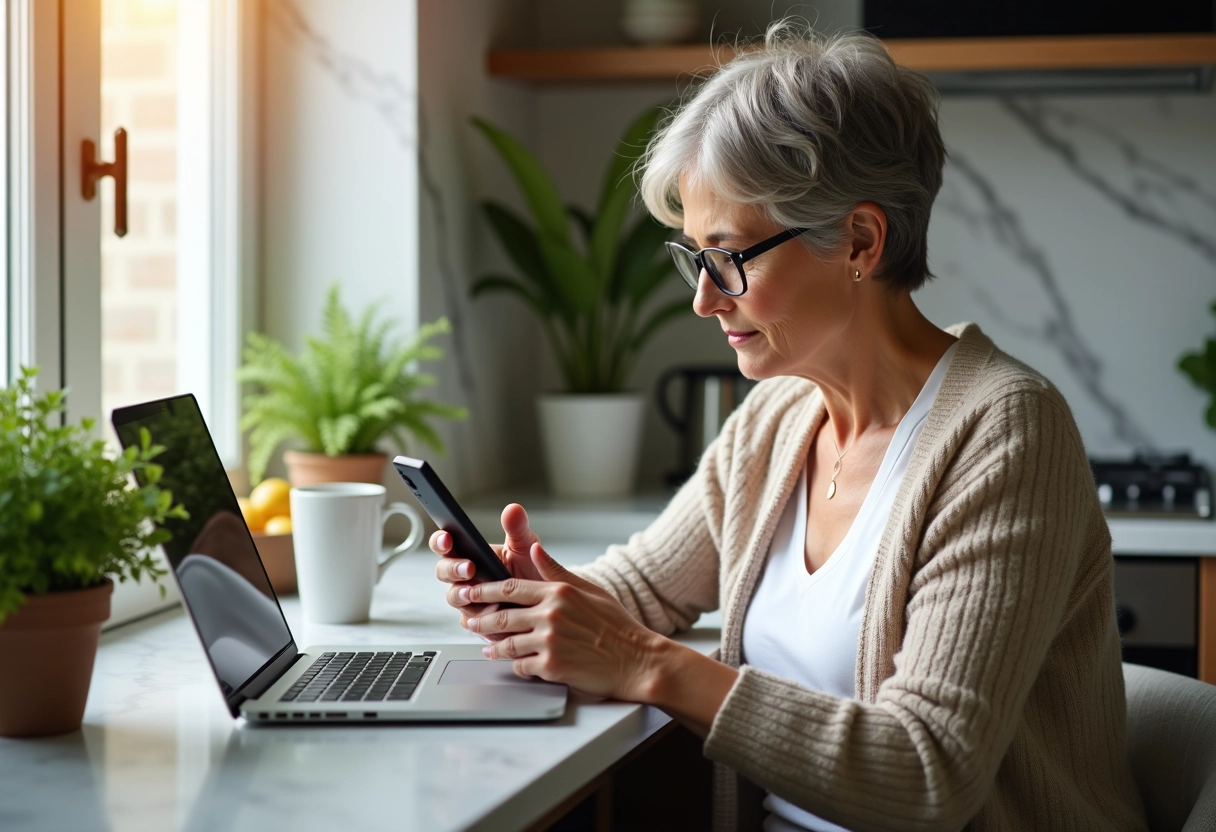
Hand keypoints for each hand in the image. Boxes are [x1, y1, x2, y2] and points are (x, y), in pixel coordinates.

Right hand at [430, 503, 546, 636]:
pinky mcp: (477, 620)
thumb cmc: (531, 569)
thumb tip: (513, 509)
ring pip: (453, 597)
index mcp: (470, 553)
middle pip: (443, 572)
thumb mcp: (525, 546)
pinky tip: (492, 612)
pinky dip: (479, 616)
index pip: (445, 544)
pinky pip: (469, 620)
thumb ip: (517, 528)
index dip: (441, 541)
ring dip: (463, 594)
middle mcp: (464, 576)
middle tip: (469, 568)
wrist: (546, 600)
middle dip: (452, 569)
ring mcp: (468, 599)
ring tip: (475, 593)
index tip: (448, 539)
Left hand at [464, 541, 665, 700]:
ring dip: (494, 647)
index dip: (484, 590)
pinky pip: (521, 666)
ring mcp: (549, 641)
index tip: (470, 592)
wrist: (637, 660)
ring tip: (488, 648)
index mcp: (558, 592)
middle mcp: (550, 614)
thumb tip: (533, 550)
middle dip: (479, 620)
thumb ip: (556, 571)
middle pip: (501, 615)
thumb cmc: (616, 625)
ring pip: (507, 643)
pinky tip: (514, 664)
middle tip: (469, 622)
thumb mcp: (588, 589)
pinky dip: (516, 666)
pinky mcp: (551, 667)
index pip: (510, 587)